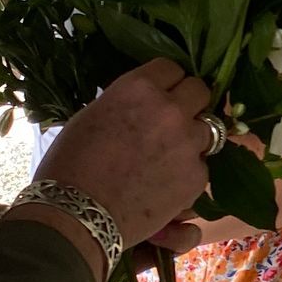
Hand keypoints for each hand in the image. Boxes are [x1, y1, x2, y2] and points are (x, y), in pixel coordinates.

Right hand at [37, 60, 216, 245]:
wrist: (78, 214)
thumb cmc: (71, 164)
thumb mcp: (94, 115)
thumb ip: (129, 102)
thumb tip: (145, 104)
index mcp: (140, 87)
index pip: (172, 67)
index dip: (167, 82)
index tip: (162, 94)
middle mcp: (170, 109)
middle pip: (200, 91)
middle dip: (189, 103)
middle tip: (174, 120)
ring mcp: (188, 143)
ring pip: (209, 128)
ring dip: (194, 136)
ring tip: (171, 153)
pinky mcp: (197, 176)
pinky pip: (202, 165)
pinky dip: (189, 171)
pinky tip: (166, 182)